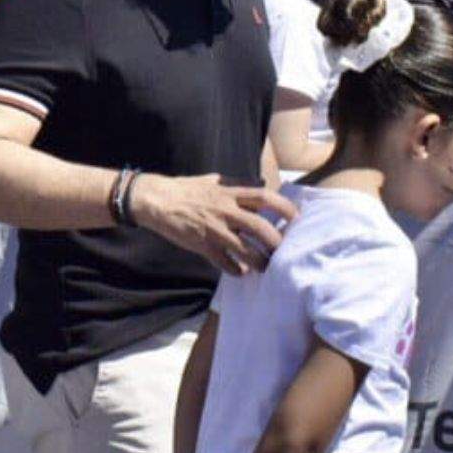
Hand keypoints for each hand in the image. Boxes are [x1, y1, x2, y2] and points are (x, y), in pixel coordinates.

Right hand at [129, 173, 298, 275]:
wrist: (157, 201)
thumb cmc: (186, 189)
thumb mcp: (213, 181)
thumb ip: (236, 185)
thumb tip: (259, 186)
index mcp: (229, 193)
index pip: (263, 197)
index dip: (283, 207)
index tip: (295, 217)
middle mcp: (225, 211)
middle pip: (259, 227)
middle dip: (276, 241)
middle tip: (284, 250)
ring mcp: (214, 230)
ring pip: (245, 250)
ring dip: (259, 261)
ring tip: (266, 267)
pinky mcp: (202, 246)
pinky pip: (224, 263)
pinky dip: (235, 270)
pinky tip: (240, 272)